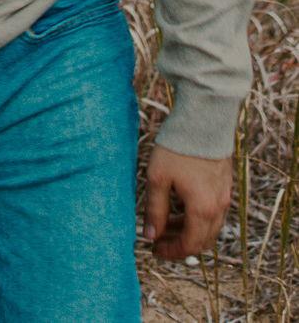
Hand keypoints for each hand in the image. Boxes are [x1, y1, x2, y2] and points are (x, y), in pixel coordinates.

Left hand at [142, 142, 233, 259]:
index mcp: (202, 210)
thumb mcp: (158, 178)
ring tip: (164, 223)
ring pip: (208, 227)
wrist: (202, 123)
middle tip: (157, 240)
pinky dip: (196, 218)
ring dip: (187, 230)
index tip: (155, 250)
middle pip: (201, 240)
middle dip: (179, 243)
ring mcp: (224, 198)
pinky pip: (212, 213)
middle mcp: (218, 208)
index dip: (172, 251)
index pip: (190, 245)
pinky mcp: (224, 187)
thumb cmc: (177, 149)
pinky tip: (178, 207)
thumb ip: (155, 209)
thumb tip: (150, 235)